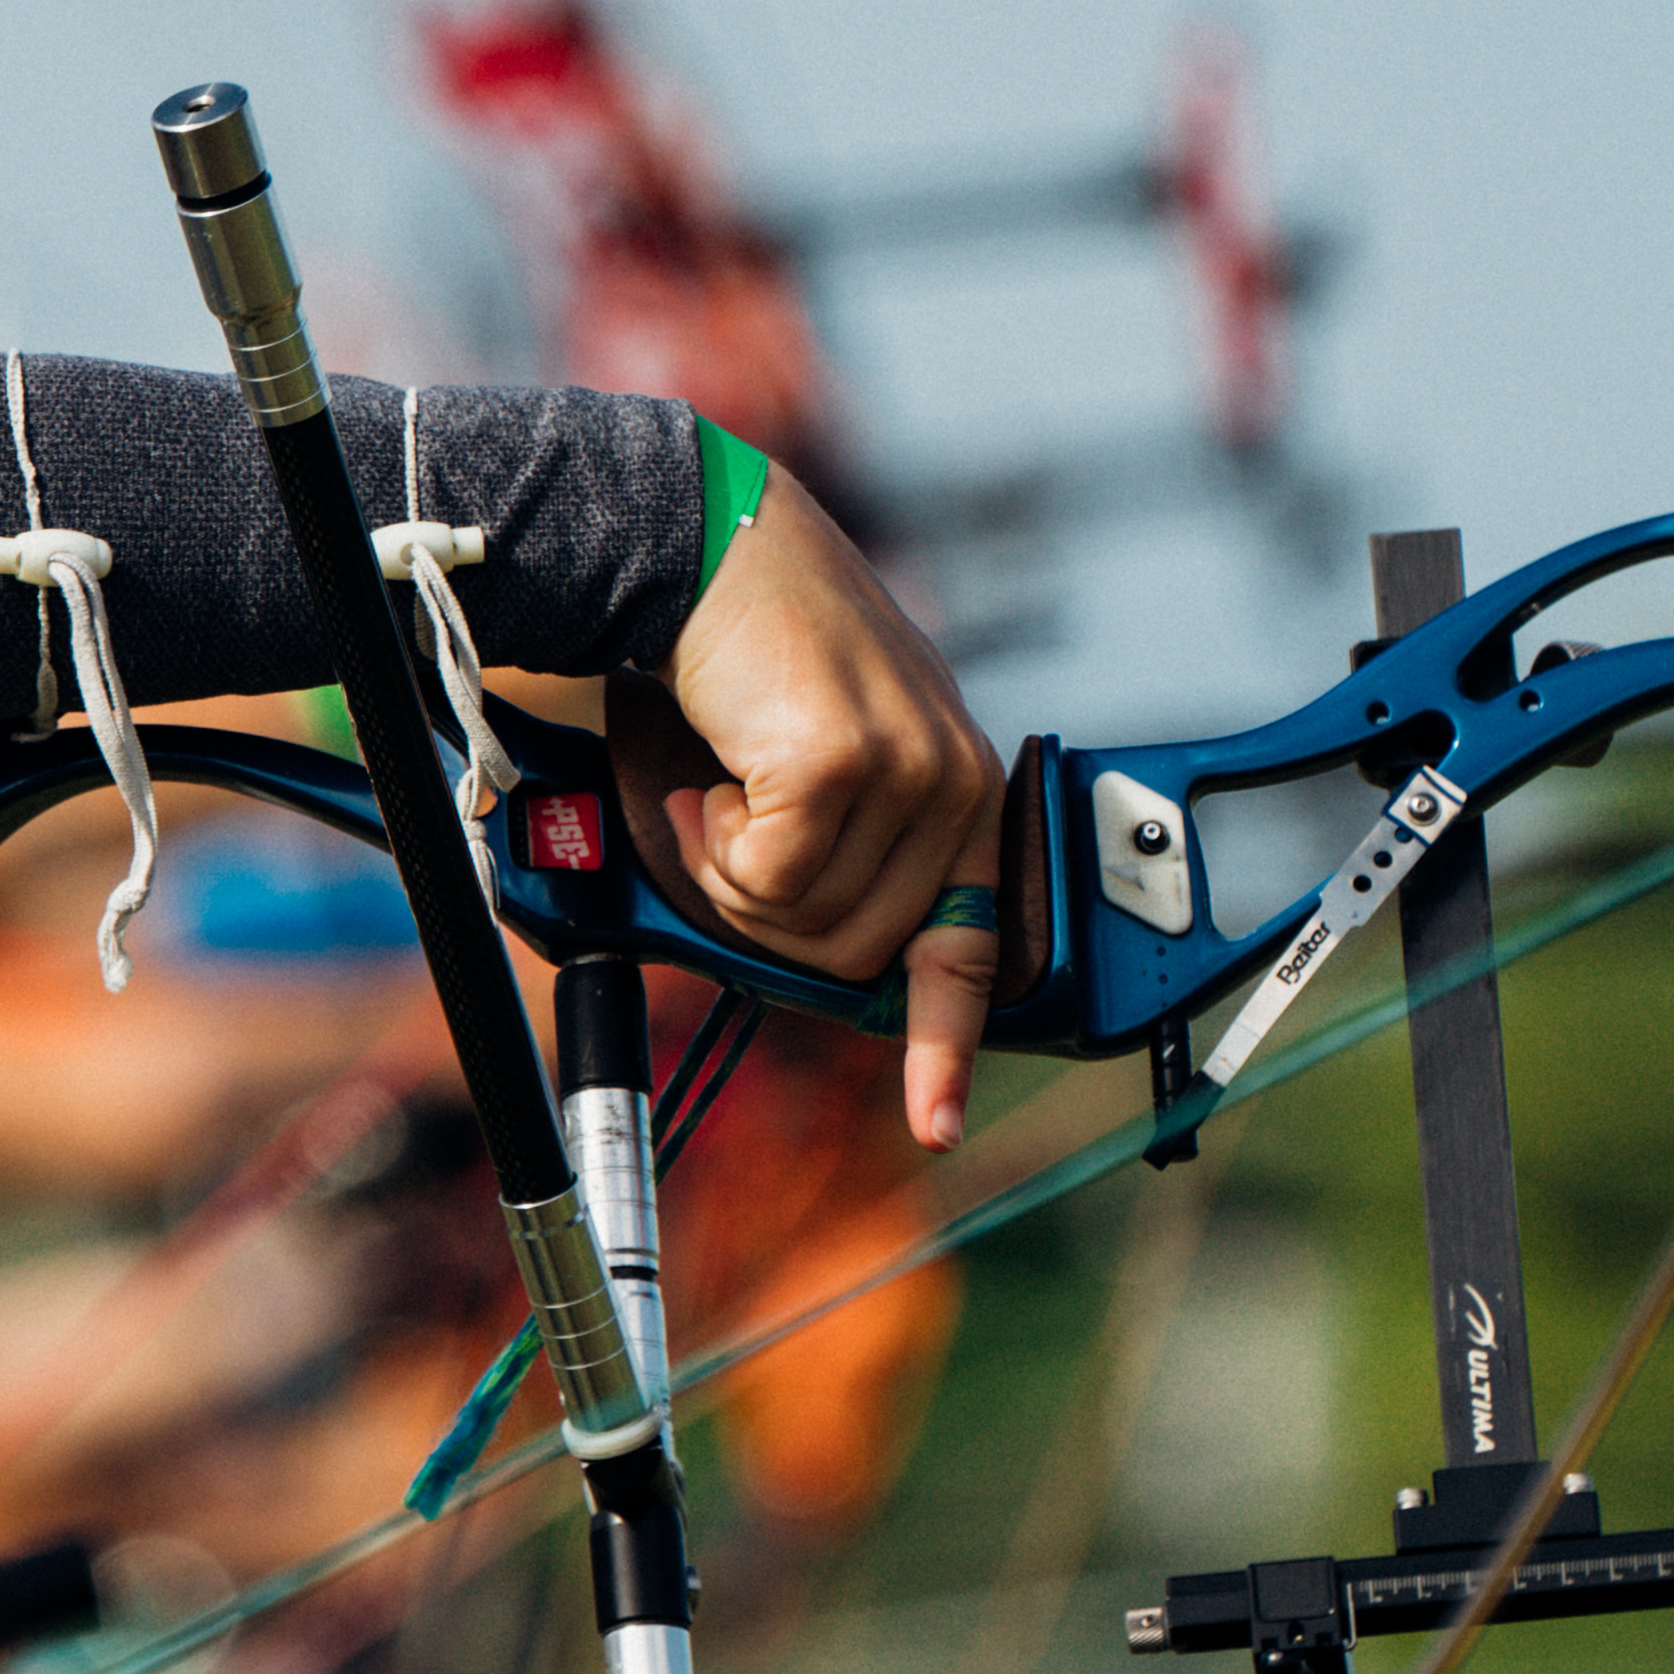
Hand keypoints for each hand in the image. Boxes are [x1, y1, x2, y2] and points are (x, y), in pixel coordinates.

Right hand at [649, 466, 1006, 1145]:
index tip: (934, 1128)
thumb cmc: (739, 660)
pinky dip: (712, 843)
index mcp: (959, 791)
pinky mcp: (848, 764)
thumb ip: (834, 850)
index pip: (968, 945)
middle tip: (719, 833)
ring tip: (714, 789)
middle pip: (855, 954)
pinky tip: (710, 773)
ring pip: (806, 923)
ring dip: (728, 874)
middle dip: (765, 919)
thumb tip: (809, 961)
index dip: (943, 1045)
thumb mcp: (813, 759)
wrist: (705, 546)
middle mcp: (955, 784)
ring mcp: (911, 774)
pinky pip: (767, 880)